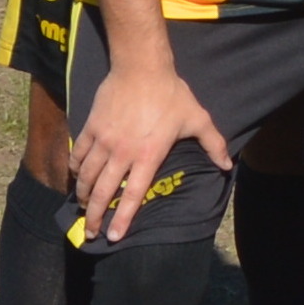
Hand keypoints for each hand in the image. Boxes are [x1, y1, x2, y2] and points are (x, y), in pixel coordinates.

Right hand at [66, 52, 232, 244]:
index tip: (114, 237)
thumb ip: (213, 144)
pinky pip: (79, 154)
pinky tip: (77, 178)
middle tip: (92, 233)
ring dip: (84, 195)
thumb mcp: (197, 119)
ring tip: (83, 208)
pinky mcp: (91, 128)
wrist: (141, 67)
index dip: (123, 218)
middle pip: (104, 192)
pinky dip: (76, 169)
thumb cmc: (171, 94)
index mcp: (148, 155)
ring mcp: (104, 140)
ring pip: (88, 176)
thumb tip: (228, 166)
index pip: (133, 195)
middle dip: (95, 216)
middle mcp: (123, 152)